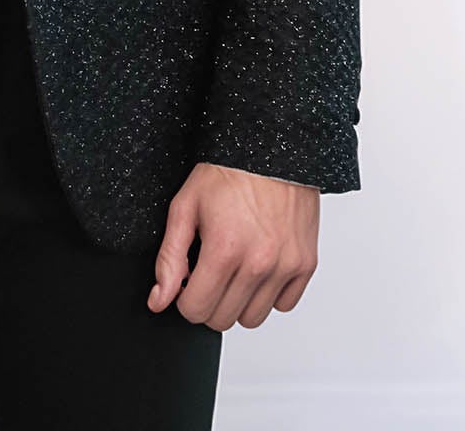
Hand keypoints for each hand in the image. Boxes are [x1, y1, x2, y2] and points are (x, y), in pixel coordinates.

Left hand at [147, 163, 319, 329]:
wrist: (272, 145)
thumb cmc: (228, 171)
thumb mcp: (186, 206)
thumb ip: (169, 258)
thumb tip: (158, 300)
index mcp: (224, 250)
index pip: (196, 310)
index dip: (184, 297)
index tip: (188, 279)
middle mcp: (259, 263)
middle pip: (223, 319)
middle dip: (209, 300)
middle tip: (209, 270)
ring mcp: (286, 266)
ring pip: (253, 319)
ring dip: (239, 301)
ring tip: (235, 268)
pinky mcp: (306, 264)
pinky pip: (284, 305)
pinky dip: (269, 294)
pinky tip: (259, 266)